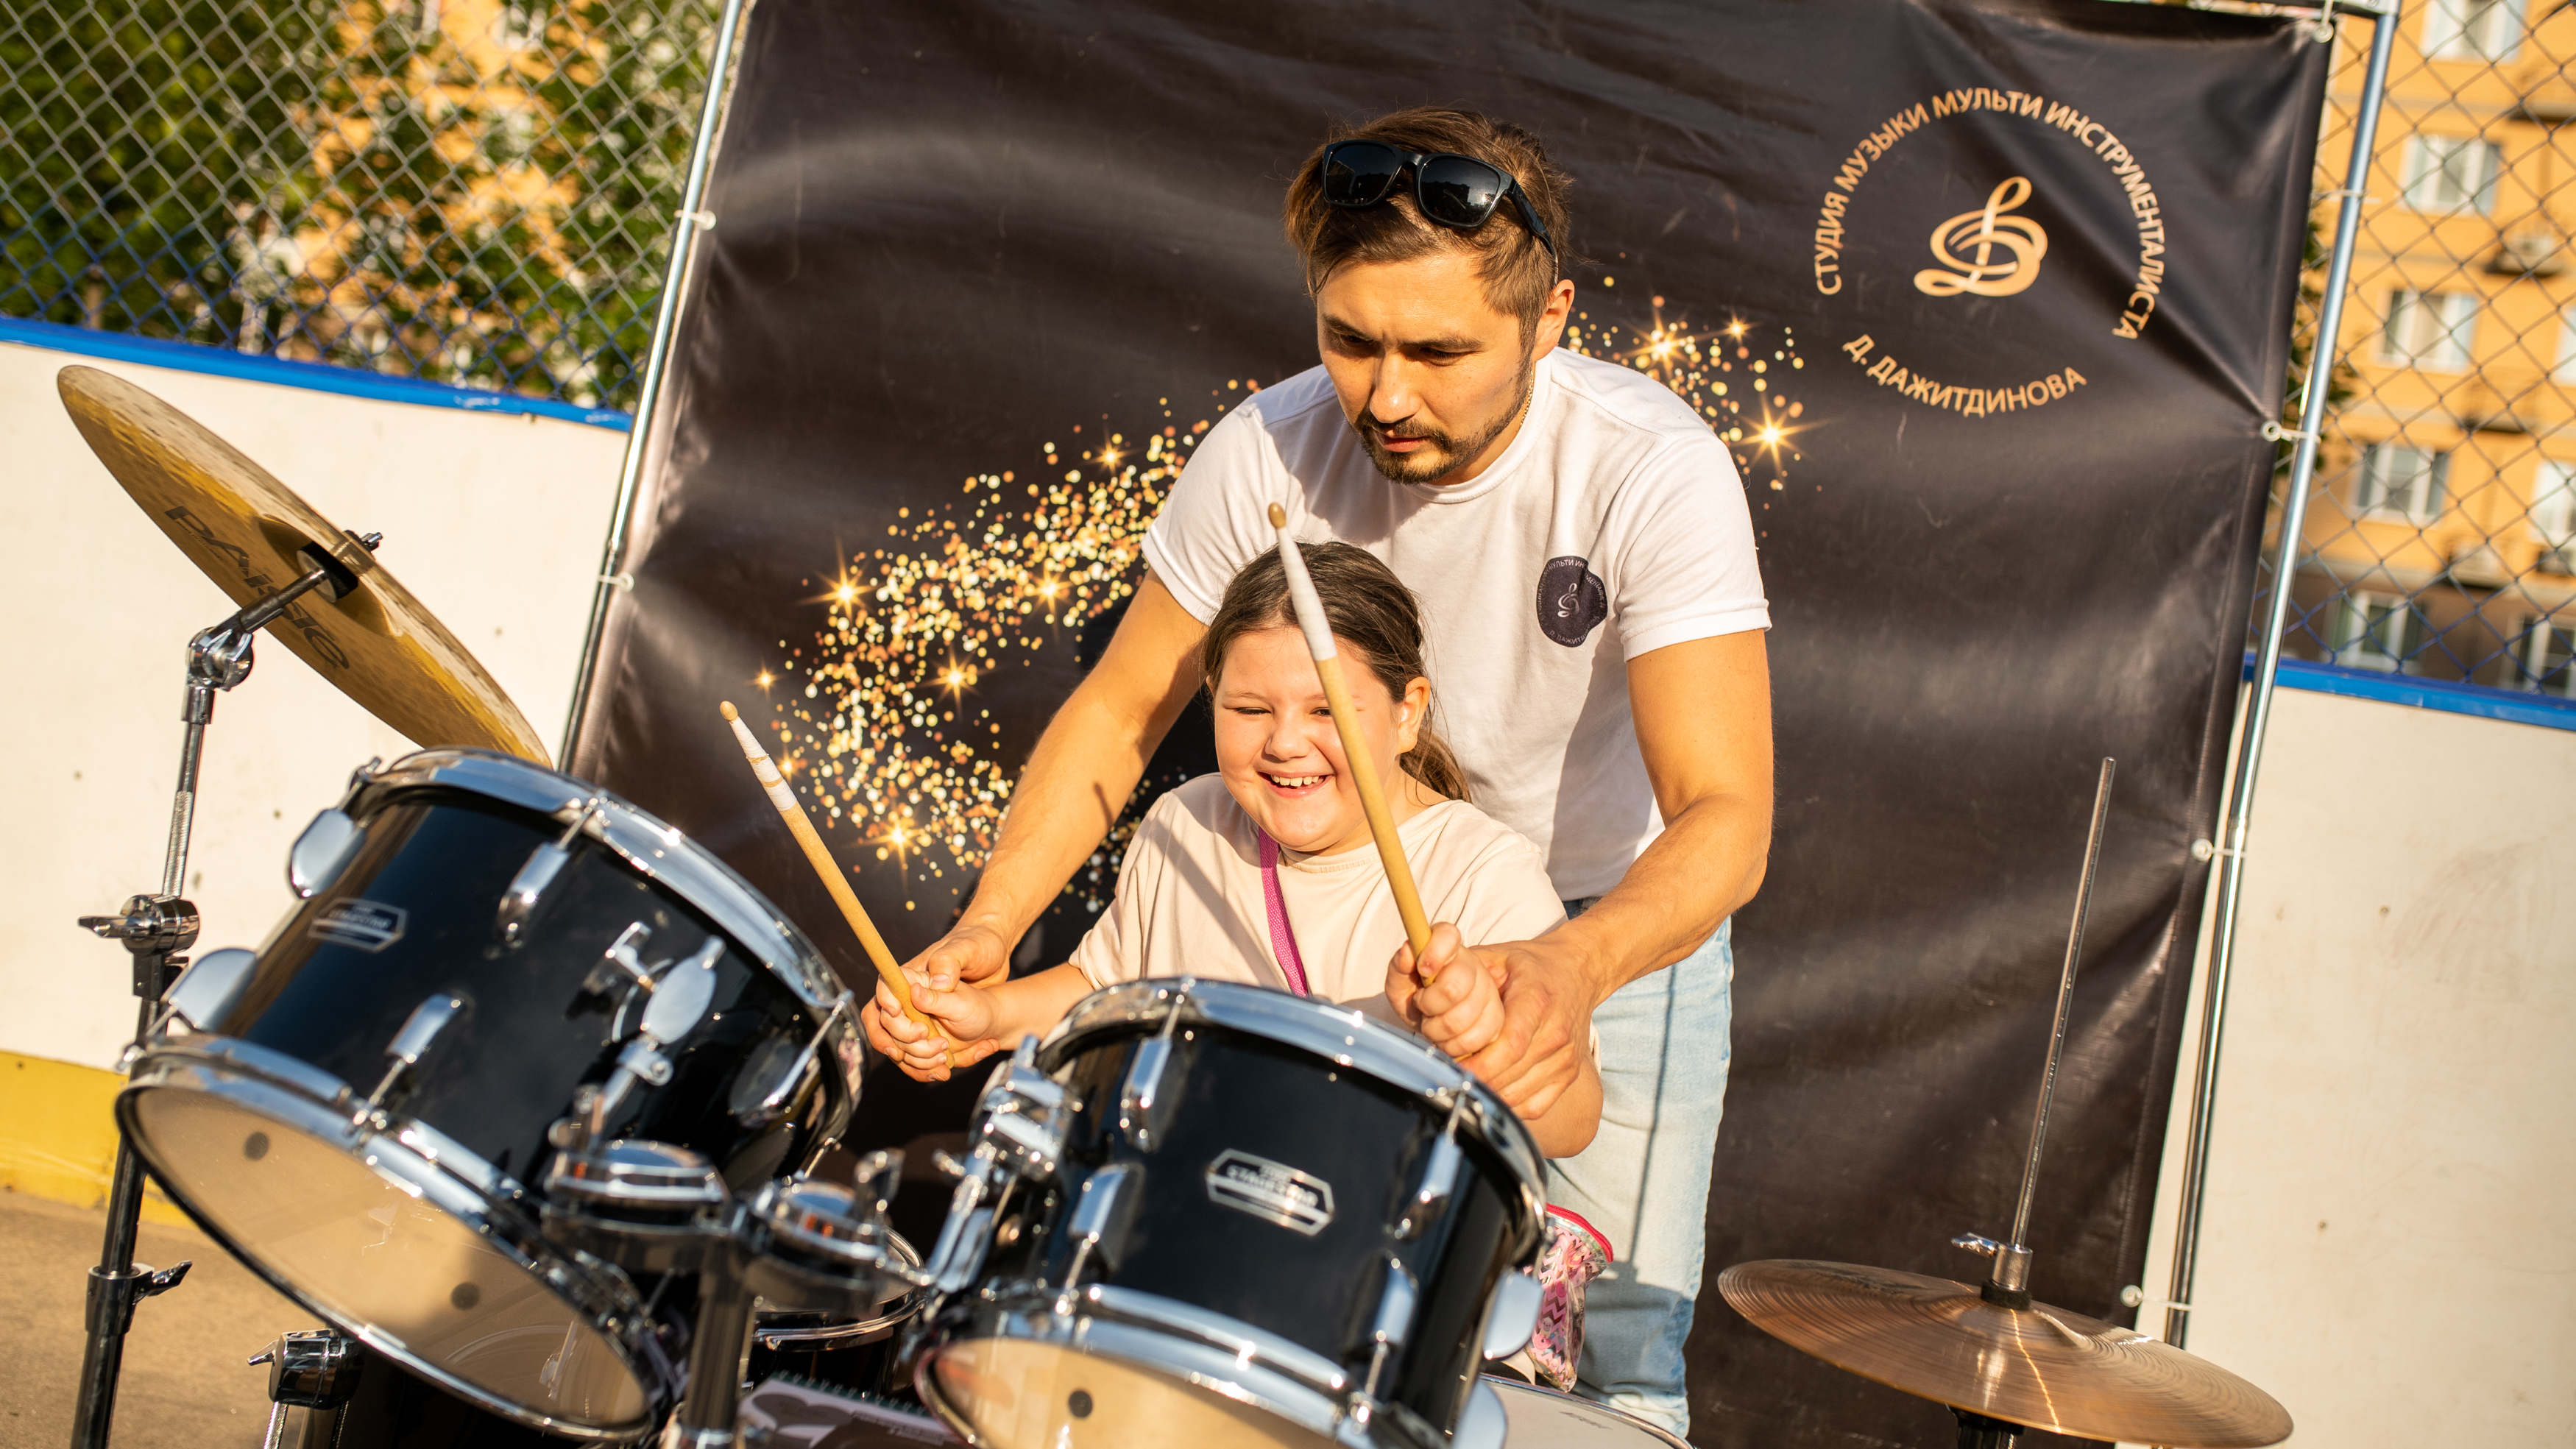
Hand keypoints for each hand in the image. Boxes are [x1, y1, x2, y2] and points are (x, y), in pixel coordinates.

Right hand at [863, 920, 1013, 1061]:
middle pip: (886, 1025)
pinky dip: (926, 1069)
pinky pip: (915, 1060)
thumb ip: (947, 966)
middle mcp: (911, 1001)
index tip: (899, 1014)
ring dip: (917, 1060)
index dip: (885, 1004)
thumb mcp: (968, 953)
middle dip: (905, 1040)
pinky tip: (945, 1070)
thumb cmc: (981, 950)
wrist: (1002, 992)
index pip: (884, 990)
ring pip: (899, 1047)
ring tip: (945, 1058)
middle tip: (935, 1042)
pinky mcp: (928, 1040)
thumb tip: (927, 986)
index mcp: (914, 976)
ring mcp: (919, 1022)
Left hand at [1388, 923, 1506, 1058]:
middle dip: (1429, 1004)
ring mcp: (1490, 994)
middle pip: (1452, 987)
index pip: (1447, 935)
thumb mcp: (1402, 982)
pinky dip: (1452, 1046)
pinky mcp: (1499, 1023)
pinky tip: (1446, 1039)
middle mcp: (1474, 966)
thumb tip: (1406, 952)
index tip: (1422, 969)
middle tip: (1422, 1005)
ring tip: (1432, 1024)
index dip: (1434, 951)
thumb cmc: (1419, 995)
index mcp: (1448, 946)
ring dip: (1436, 1030)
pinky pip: (1474, 1040)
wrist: (1441, 1016)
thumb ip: (1399, 967)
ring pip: (1461, 1019)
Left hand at [1451, 938, 1593, 1118]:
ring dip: (1488, 1093)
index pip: (1509, 1046)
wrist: (1579, 971)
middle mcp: (1556, 1033)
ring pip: (1519, 1095)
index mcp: (1537, 1002)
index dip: (1477, 1064)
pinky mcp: (1569, 1075)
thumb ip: (1463, 967)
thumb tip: (1425, 974)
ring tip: (1468, 1079)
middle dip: (1474, 1079)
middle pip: (1509, 1074)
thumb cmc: (1531, 966)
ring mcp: (1565, 1058)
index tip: (1450, 1067)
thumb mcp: (1498, 955)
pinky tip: (1493, 1090)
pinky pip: (1534, 1106)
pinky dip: (1508, 1105)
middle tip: (1449, 1073)